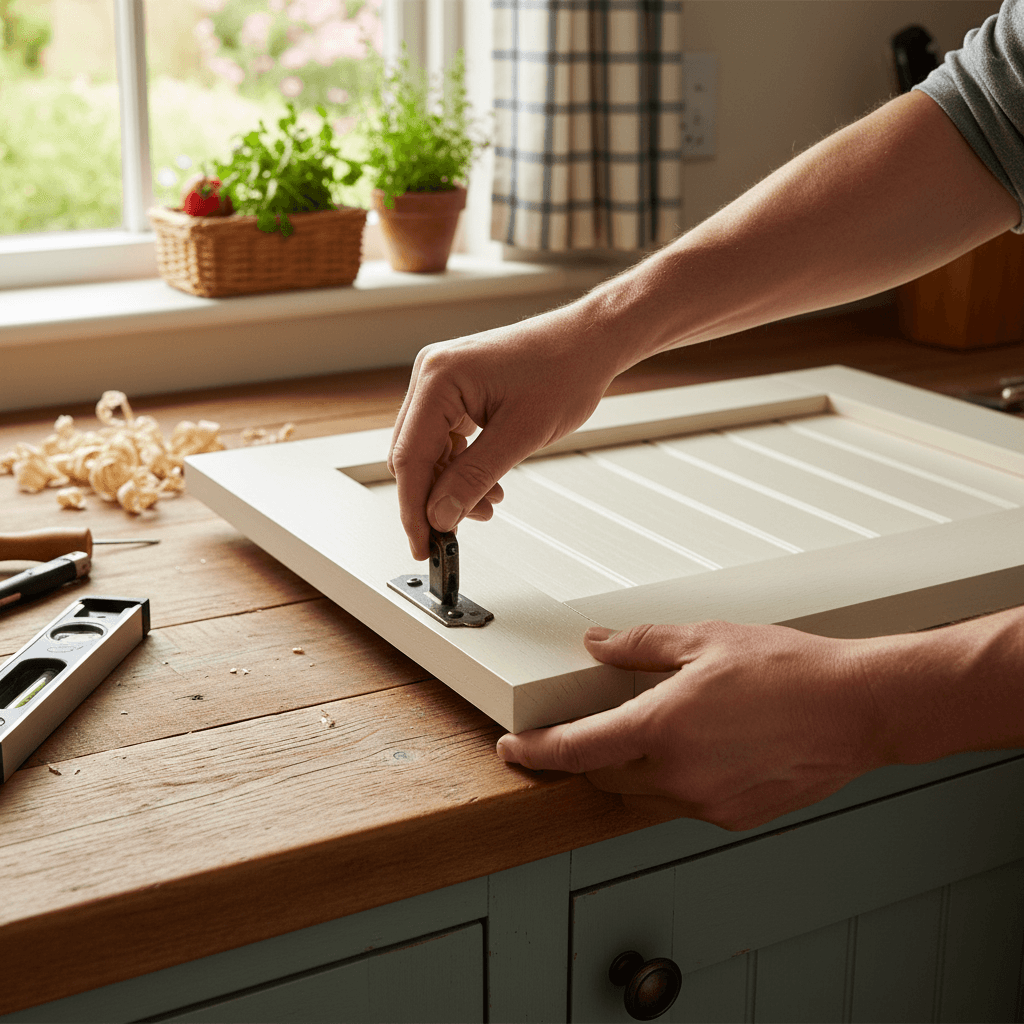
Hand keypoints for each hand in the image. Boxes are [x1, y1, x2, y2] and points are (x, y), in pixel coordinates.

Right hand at [388, 310, 622, 559]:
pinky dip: (461, 466)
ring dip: (450, 485)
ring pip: (428, 450)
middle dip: (432, 499)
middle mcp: (432, 374)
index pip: (410, 457)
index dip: (413, 509)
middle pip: (411, 455)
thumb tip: (441, 515)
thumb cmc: (565, 368)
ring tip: (486, 506)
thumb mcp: (520, 435)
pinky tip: (487, 485)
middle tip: (451, 535)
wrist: (590, 340)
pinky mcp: (458, 389)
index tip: (422, 544)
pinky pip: (445, 438)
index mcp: (439, 378)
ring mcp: (443, 380)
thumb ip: (475, 478)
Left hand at [496, 621, 886, 830]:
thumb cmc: (791, 671)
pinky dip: (670, 781)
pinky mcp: (735, 816)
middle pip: (603, 775)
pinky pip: (681, 804)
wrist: (857, 708)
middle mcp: (680, 775)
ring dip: (628, 769)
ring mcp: (708, 802)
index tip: (514, 749)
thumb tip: (598, 645)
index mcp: (663, 728)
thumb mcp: (705, 639)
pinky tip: (695, 750)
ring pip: (640, 795)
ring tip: (651, 731)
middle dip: (585, 754)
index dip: (535, 752)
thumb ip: (640, 646)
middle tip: (590, 725)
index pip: (576, 749)